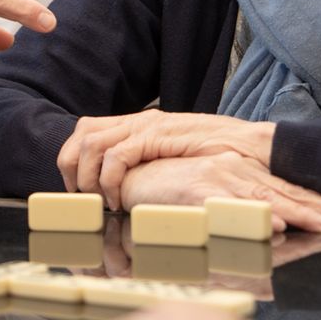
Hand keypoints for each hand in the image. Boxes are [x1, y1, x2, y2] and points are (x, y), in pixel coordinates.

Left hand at [58, 109, 273, 208]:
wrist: (249, 146)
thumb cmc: (218, 157)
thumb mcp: (173, 156)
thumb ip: (149, 161)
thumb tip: (125, 181)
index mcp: (141, 122)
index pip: (88, 128)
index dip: (73, 157)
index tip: (76, 187)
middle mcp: (140, 119)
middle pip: (82, 132)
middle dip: (71, 165)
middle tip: (79, 196)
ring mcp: (148, 125)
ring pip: (92, 143)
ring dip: (87, 176)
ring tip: (98, 200)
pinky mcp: (157, 136)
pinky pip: (117, 156)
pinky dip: (109, 180)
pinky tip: (118, 201)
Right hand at [118, 153, 320, 232]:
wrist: (131, 171)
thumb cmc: (171, 187)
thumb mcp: (213, 198)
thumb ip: (242, 209)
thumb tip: (277, 225)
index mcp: (246, 175)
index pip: (294, 191)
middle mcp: (239, 172)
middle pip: (292, 194)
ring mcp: (221, 177)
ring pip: (269, 198)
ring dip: (300, 213)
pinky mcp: (199, 185)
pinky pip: (231, 204)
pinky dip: (254, 213)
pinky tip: (273, 223)